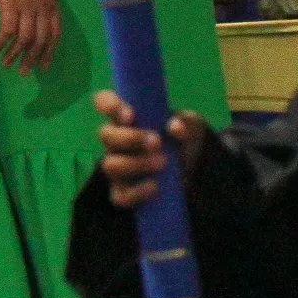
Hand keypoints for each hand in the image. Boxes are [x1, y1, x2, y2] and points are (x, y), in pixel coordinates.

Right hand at [0, 0, 60, 74]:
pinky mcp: (9, 2)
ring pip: (24, 38)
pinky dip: (1, 43)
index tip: (43, 65)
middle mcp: (43, 4)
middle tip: (24, 73)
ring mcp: (27, 4)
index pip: (55, 32)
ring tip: (6, 64)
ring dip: (15, 54)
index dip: (49, 51)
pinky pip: (7, 31)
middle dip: (32, 59)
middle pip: (40, 39)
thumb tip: (33, 11)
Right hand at [95, 90, 207, 206]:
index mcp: (125, 117)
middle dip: (130, 138)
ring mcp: (117, 167)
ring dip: (136, 164)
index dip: (109, 105)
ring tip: (163, 162)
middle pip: (105, 135)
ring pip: (110, 165)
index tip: (130, 114)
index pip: (104, 102)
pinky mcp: (123, 192)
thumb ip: (184, 122)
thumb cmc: (181, 139)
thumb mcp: (190, 125)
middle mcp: (115, 141)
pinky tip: (155, 186)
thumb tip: (175, 128)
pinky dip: (137, 192)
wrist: (193, 171)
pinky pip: (120, 196)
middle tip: (157, 142)